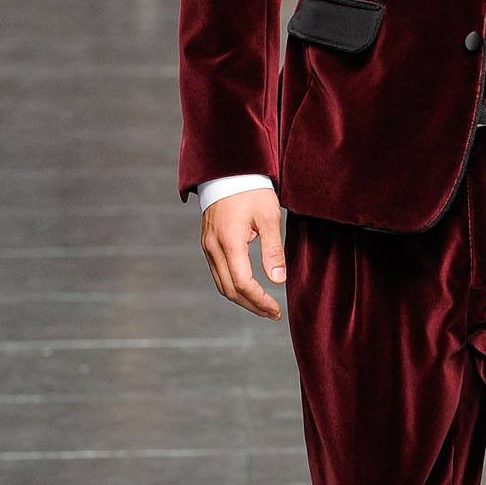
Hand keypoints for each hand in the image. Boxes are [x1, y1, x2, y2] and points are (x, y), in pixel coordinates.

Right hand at [201, 187, 285, 319]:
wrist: (228, 171)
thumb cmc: (252, 191)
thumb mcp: (269, 217)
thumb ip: (273, 250)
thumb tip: (278, 280)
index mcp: (229, 242)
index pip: (242, 283)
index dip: (260, 300)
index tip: (276, 310)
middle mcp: (213, 248)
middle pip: (229, 290)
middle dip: (252, 305)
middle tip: (273, 313)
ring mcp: (207, 246)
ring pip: (221, 284)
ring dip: (242, 299)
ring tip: (263, 306)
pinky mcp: (208, 244)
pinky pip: (218, 273)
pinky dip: (233, 286)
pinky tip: (249, 289)